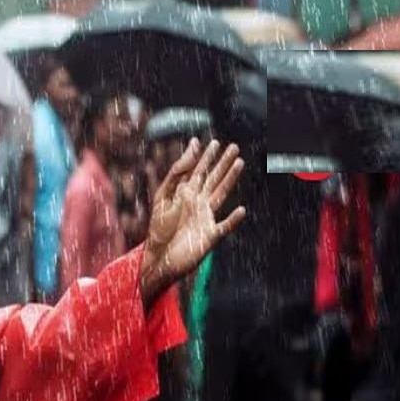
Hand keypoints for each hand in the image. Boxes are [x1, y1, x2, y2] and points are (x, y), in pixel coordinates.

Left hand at [139, 138, 245, 303]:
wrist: (159, 259)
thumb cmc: (158, 231)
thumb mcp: (162, 199)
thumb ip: (175, 176)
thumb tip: (188, 154)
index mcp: (185, 196)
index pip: (198, 172)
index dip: (205, 157)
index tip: (213, 142)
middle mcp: (198, 204)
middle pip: (213, 180)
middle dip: (223, 163)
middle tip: (233, 147)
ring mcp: (205, 219)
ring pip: (221, 195)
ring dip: (230, 180)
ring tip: (239, 163)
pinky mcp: (210, 236)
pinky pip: (225, 226)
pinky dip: (233, 220)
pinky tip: (241, 210)